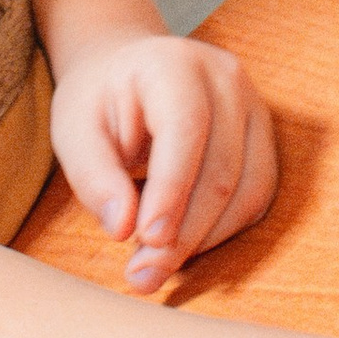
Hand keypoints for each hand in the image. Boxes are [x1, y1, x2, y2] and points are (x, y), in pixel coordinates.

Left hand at [49, 28, 278, 293]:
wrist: (130, 73)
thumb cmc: (98, 102)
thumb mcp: (74, 130)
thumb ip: (94, 177)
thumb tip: (123, 229)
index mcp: (172, 63)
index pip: (186, 128)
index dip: (171, 190)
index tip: (144, 239)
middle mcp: (224, 77)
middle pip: (221, 166)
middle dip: (184, 231)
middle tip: (143, 274)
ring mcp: (253, 104)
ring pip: (249, 187)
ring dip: (205, 238)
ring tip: (157, 265)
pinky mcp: (263, 135)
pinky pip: (258, 194)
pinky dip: (225, 229)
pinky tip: (186, 242)